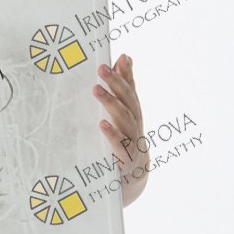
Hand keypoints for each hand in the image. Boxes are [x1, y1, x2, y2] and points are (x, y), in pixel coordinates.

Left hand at [93, 53, 146, 205]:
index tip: (121, 56)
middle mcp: (136, 124)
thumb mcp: (124, 116)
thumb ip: (123, 90)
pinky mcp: (125, 159)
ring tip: (97, 89)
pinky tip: (102, 124)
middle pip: (128, 101)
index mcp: (133, 113)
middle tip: (102, 68)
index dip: (128, 73)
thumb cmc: (124, 140)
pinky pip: (118, 145)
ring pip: (124, 119)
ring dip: (111, 103)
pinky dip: (112, 134)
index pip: (131, 89)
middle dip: (116, 83)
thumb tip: (124, 57)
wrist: (133, 177)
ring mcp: (132, 141)